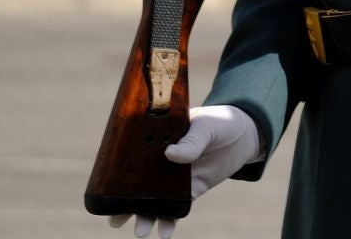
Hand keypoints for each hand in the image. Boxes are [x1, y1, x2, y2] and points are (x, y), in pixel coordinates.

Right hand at [107, 104, 262, 234]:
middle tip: (116, 221)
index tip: (104, 190)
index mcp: (156, 141)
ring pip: (153, 202)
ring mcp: (173, 179)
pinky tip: (165, 232)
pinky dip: (169, 221)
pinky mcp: (190, 191)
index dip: (115, 175)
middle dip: (123, 205)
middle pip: (136, 186)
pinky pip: (175, 209)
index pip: (130, 159)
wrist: (246, 133)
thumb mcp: (206, 126)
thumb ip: (192, 140)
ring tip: (140, 231)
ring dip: (145, 218)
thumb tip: (172, 155)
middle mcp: (159, 163)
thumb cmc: (220, 122)